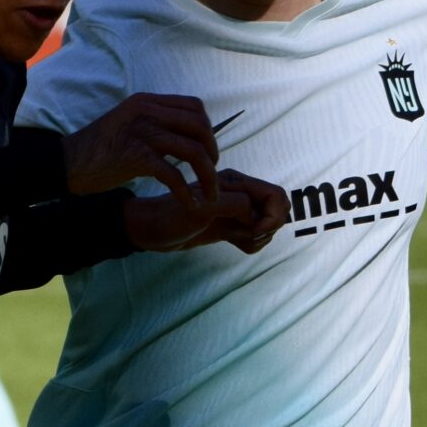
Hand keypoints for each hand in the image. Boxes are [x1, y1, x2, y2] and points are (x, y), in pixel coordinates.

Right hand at [62, 93, 219, 208]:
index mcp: (147, 102)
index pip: (194, 107)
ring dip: (207, 175)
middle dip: (212, 151)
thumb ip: (154, 123)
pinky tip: (190, 204)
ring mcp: (141, 133)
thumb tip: (183, 134)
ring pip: (192, 151)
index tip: (208, 148)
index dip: (208, 128)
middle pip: (199, 127)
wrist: (67, 162)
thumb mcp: (128, 124)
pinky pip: (172, 174)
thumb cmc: (98, 150)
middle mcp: (147, 112)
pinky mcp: (135, 158)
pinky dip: (185, 191)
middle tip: (212, 171)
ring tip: (209, 193)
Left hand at [122, 169, 288, 256]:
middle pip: (276, 210)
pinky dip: (250, 243)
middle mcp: (239, 193)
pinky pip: (253, 236)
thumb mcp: (203, 209)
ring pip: (266, 225)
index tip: (256, 230)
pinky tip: (233, 243)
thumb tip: (256, 214)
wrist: (151, 231)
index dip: (273, 215)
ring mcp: (235, 211)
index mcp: (235, 182)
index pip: (275, 195)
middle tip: (248, 236)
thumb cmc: (170, 216)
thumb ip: (235, 205)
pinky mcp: (229, 226)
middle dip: (269, 227)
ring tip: (236, 239)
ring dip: (259, 237)